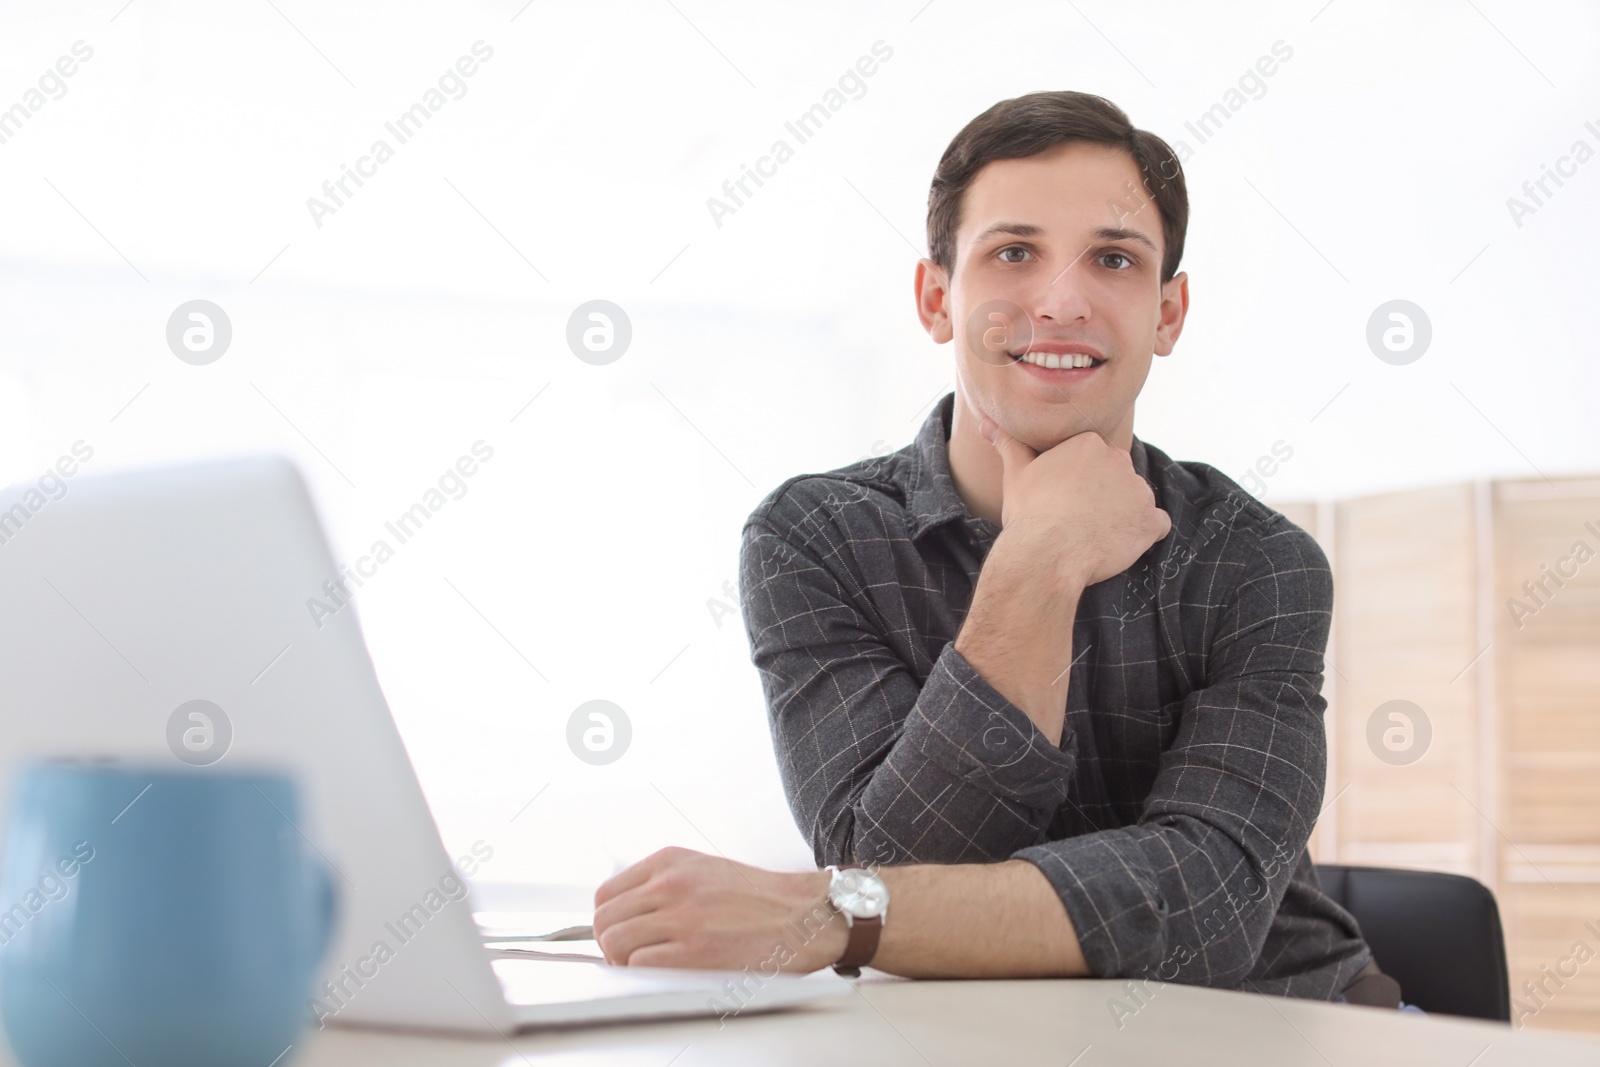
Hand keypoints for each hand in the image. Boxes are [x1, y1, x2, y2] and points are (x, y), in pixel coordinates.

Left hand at [592, 847, 847, 971]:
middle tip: (630, 956)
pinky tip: (664, 971)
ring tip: (646, 966)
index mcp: (669, 862)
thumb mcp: (703, 870)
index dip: (609, 919)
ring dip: (623, 961)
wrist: (800, 915)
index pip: (606, 893)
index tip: (621, 932)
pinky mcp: (693, 950)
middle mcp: (670, 884)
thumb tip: (627, 913)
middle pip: (604, 919)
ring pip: (615, 942)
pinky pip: (639, 964)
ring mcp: (680, 916)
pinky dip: (644, 973)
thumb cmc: (757, 898)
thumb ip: (663, 884)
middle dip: (611, 943)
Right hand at [981, 417, 1170, 588]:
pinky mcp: (1150, 520)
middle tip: (1078, 518)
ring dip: (1123, 513)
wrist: (1046, 554)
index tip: (1066, 499)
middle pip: (1117, 477)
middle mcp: (1119, 460)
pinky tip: (1119, 542)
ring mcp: (1139, 490)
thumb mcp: (1016, 474)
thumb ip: (1008, 444)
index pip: (1095, 459)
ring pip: (1136, 499)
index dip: (1081, 482)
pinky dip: (1145, 533)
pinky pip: (1157, 524)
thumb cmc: (1029, 514)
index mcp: (1089, 444)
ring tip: (1094, 533)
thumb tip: (986, 422)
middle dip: (1104, 495)